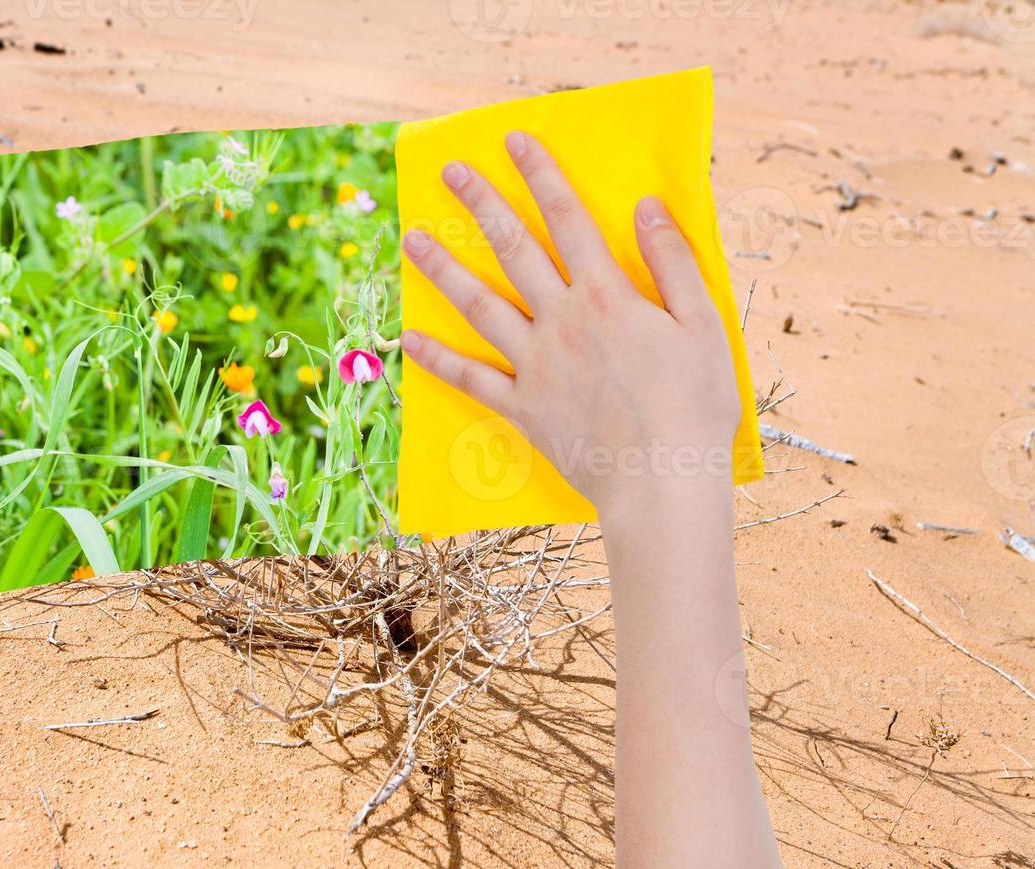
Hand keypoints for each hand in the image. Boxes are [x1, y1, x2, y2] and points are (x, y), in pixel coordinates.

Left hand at [400, 131, 741, 520]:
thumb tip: (648, 205)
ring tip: (411, 239)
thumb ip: (674, 262)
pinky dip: (437, 359)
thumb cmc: (695, 407)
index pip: (569, 219)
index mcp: (609, 296)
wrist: (662, 484)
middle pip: (514, 250)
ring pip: (479, 304)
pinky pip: (470, 378)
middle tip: (450, 172)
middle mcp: (562, 321)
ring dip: (442, 269)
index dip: (541, 175)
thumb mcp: (705, 325)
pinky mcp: (521, 408)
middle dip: (481, 205)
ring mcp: (535, 364)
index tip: (514, 141)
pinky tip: (407, 338)